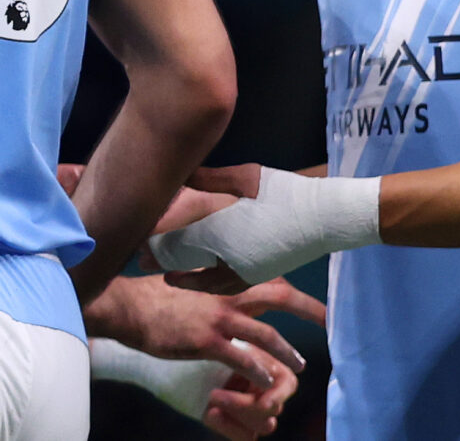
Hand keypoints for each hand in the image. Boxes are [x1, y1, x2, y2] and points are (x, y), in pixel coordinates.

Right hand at [94, 273, 321, 381]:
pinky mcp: (205, 341)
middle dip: (307, 308)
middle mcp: (224, 293)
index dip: (288, 284)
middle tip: (327, 319)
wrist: (126, 307)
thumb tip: (221, 272)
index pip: (264, 274)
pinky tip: (266, 379)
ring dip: (288, 352)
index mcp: (220, 277)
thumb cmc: (153, 293)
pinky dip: (259, 370)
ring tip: (300, 365)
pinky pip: (242, 357)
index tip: (305, 294)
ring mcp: (216, 317)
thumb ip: (208, 276)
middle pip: (277, 295)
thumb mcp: (183, 275)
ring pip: (266, 335)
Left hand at [155, 165, 379, 293]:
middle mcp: (228, 258)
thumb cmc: (283, 192)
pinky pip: (228, 286)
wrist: (324, 217)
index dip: (154, 247)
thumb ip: (207, 179)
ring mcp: (246, 271)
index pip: (177, 244)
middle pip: (187, 265)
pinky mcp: (260, 275)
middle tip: (141, 263)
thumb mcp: (242, 178)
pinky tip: (207, 282)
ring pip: (208, 283)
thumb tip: (180, 174)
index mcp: (220, 233)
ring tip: (170, 278)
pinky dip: (212, 286)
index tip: (135, 247)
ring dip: (188, 281)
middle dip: (164, 263)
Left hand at [200, 350, 299, 439]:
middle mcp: (265, 391)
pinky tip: (210, 414)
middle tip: (214, 395)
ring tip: (211, 398)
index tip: (264, 402)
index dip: (280, 394)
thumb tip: (263, 374)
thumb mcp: (223, 347)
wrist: (182, 363)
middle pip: (274, 408)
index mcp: (268, 367)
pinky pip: (247, 436)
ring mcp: (254, 411)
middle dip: (245, 405)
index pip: (288, 382)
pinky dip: (229, 427)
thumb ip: (246, 358)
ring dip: (237, 413)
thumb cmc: (203, 347)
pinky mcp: (241, 427)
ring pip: (265, 425)